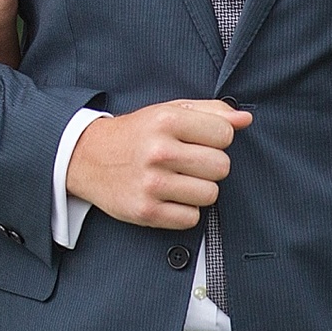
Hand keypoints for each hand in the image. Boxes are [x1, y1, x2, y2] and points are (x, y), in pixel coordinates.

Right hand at [64, 100, 249, 230]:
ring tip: (177, 180)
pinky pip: (191, 218)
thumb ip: (210, 111)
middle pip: (222, 166)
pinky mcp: (146, 211)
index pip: (225, 133)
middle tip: (188, 163)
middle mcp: (158, 150)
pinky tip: (168, 197)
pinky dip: (184, 211)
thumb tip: (245, 119)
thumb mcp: (168, 111)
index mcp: (166, 119)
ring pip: (210, 194)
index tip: (198, 140)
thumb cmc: (136, 133)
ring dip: (198, 190)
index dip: (216, 139)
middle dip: (210, 166)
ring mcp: (151, 183)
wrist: (86, 157)